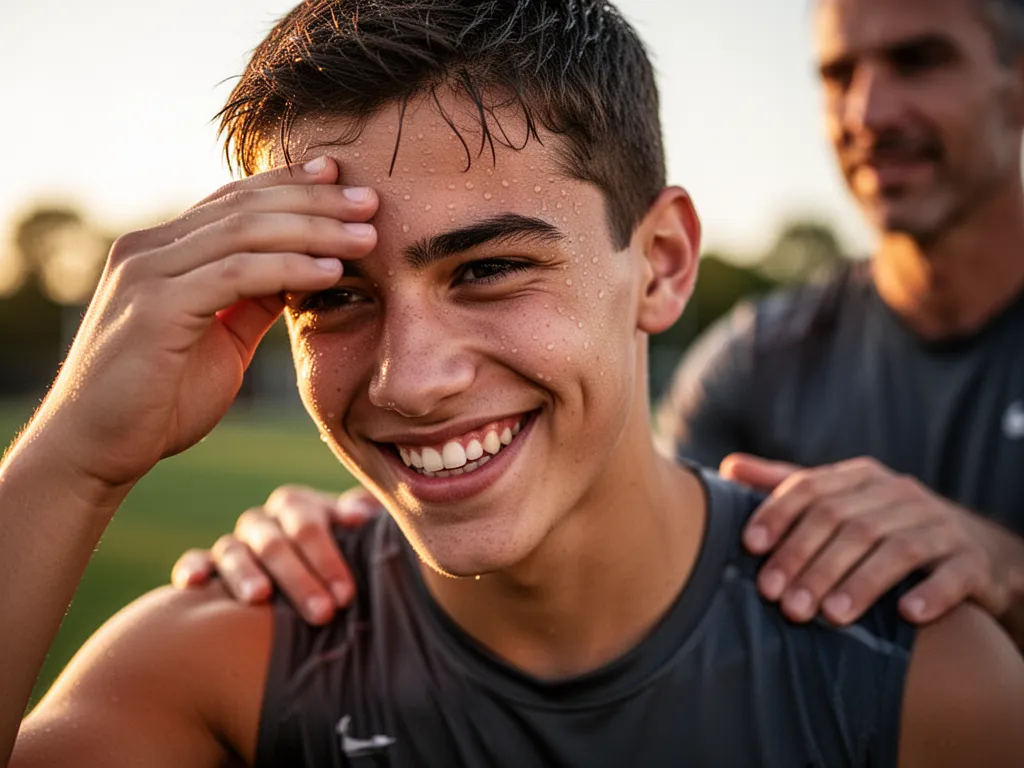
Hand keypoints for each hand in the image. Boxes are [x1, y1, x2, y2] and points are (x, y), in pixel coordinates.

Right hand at [30, 157, 377, 488]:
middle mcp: (149, 249)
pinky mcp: (156, 306)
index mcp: (162, 251)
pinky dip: (289, 268)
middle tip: (371, 201)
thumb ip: (253, 300)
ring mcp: (148, 273)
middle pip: (246, 207)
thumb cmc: (160, 399)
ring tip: (366, 236)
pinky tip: (330, 272)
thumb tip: (302, 271)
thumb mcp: (220, 338)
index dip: (290, 184)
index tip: (340, 177)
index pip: (234, 201)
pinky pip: (236, 273)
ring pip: (245, 231)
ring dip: (314, 230)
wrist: (96, 450)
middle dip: (315, 200)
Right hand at [171, 485, 382, 623]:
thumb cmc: (344, 556)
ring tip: (259, 598)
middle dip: (299, 579)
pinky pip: (194, 560)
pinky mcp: (209, 565)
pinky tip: (193, 584)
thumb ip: (364, 518)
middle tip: (322, 613)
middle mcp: (264, 522)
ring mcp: (235, 543)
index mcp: (299, 506)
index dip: (328, 559)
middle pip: (275, 543)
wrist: (311, 575)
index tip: (347, 595)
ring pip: (232, 550)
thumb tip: (363, 514)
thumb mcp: (358, 536)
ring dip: (245, 573)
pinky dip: (192, 568)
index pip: (310, 526)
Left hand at [721, 453, 1023, 627]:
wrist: (975, 551)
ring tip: (829, 616)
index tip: (750, 548)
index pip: (811, 488)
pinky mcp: (974, 560)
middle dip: (809, 562)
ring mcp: (940, 525)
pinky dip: (931, 593)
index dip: (778, 515)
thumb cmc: (886, 526)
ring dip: (859, 583)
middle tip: (781, 601)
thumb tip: (729, 467)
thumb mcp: (840, 500)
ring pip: (896, 549)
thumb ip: (787, 485)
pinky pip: (953, 574)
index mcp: (860, 478)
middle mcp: (900, 494)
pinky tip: (907, 615)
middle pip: (847, 523)